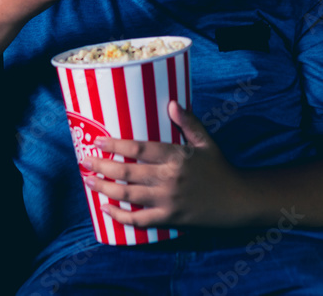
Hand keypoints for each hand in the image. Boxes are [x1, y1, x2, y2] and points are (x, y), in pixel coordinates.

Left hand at [82, 101, 243, 227]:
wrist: (237, 201)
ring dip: (104, 188)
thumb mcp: (206, 141)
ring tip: (88, 180)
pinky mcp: (169, 219)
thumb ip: (188, 122)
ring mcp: (168, 200)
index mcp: (177, 156)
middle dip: (102, 166)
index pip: (140, 148)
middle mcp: (169, 178)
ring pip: (128, 195)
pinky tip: (106, 208)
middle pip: (127, 172)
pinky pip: (138, 220)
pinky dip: (119, 216)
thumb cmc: (220, 168)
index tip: (98, 141)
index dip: (116, 145)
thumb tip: (171, 102)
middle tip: (85, 161)